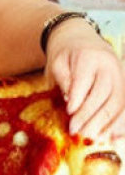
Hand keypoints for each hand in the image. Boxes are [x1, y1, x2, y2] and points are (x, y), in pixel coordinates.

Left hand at [45, 17, 124, 141]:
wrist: (79, 37)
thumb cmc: (64, 53)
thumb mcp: (57, 61)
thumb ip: (63, 80)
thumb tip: (70, 102)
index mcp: (88, 56)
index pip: (84, 80)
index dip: (78, 99)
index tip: (69, 113)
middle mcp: (109, 65)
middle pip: (103, 94)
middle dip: (90, 115)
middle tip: (77, 131)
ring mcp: (120, 75)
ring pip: (117, 102)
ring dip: (106, 123)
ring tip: (92, 137)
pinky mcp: (123, 84)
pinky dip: (121, 123)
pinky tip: (114, 137)